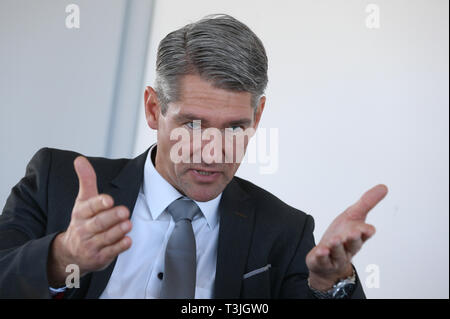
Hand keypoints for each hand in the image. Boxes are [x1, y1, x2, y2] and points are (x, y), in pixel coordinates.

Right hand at [47, 156, 132, 286]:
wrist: (70, 253)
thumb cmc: (82, 221)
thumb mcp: (82, 201)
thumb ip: (86, 180)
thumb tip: (80, 159)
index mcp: (80, 213)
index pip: (89, 207)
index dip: (99, 203)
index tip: (109, 199)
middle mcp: (84, 230)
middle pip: (98, 223)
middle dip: (111, 217)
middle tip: (125, 211)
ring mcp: (91, 245)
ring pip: (105, 238)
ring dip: (117, 231)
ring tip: (128, 224)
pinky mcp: (100, 258)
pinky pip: (110, 253)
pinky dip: (119, 247)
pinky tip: (128, 241)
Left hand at [306, 184, 387, 290]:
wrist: (327, 258)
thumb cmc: (342, 234)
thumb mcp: (353, 215)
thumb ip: (367, 202)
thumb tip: (384, 187)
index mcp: (357, 236)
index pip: (365, 234)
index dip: (366, 231)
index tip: (369, 229)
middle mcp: (348, 248)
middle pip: (354, 244)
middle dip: (354, 239)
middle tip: (353, 233)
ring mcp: (336, 256)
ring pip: (338, 252)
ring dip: (337, 246)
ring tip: (335, 240)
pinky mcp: (323, 262)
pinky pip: (323, 260)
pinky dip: (323, 256)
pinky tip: (321, 251)